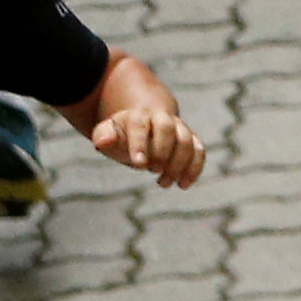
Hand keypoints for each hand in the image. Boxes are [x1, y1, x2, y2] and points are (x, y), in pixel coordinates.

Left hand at [91, 105, 205, 188]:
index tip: (139, 165)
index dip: (140, 144)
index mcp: (139, 115)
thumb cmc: (122, 134)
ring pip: (186, 141)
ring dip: (178, 164)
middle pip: (168, 128)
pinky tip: (183, 184)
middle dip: (162, 151)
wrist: (143, 126)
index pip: (140, 125)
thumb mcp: (109, 133)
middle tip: (152, 170)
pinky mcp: (191, 141)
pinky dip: (194, 168)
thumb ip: (104, 135)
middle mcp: (162, 118)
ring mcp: (179, 128)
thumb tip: (101, 142)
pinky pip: (199, 151)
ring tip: (163, 183)